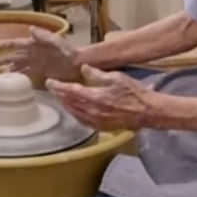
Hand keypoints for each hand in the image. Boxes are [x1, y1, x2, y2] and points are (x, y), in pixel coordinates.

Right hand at [0, 27, 80, 81]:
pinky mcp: (41, 71)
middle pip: (16, 55)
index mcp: (36, 44)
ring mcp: (37, 62)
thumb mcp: (56, 42)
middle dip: (5, 58)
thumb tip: (30, 29)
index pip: (19, 43)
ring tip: (1, 73)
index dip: (8, 44)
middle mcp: (34, 53)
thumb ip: (44, 36)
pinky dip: (20, 74)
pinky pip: (27, 72)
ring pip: (20, 64)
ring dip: (11, 68)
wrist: (77, 63)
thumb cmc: (68, 50)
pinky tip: (14, 78)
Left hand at [46, 65, 160, 130]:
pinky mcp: (101, 127)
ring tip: (60, 98)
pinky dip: (75, 114)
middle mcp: (92, 112)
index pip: (70, 92)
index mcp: (95, 98)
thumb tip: (83, 68)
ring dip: (66, 105)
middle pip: (70, 104)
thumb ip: (97, 74)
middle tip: (52, 88)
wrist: (147, 111)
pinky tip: (74, 110)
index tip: (49, 82)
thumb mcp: (116, 78)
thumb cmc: (133, 92)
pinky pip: (83, 121)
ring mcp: (96, 121)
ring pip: (74, 113)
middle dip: (59, 96)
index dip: (58, 87)